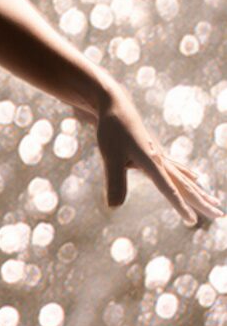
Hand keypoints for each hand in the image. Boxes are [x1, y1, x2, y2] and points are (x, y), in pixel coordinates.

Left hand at [93, 85, 222, 229]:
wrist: (115, 103)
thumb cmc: (112, 129)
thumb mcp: (110, 157)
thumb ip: (115, 182)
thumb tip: (114, 207)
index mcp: (154, 163)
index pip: (170, 190)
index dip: (180, 206)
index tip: (193, 221)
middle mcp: (162, 160)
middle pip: (186, 185)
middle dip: (202, 202)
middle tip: (220, 215)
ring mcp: (160, 154)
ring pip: (184, 177)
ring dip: (199, 191)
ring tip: (214, 201)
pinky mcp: (155, 150)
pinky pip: (177, 167)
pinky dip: (187, 175)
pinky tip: (195, 177)